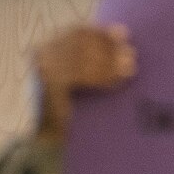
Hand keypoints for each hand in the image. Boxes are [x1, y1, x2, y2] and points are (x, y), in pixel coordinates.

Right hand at [33, 24, 135, 143]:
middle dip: (109, 48)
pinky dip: (101, 77)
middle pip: (81, 44)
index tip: (123, 33)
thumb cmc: (68, 110)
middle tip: (132, 55)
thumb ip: (89, 61)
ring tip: (130, 68)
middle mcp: (41, 56)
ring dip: (109, 63)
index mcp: (46, 48)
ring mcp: (42, 70)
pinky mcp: (47, 86)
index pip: (76, 32)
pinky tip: (117, 82)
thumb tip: (121, 35)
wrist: (45, 141)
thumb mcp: (77, 80)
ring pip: (82, 59)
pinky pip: (80, 76)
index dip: (102, 32)